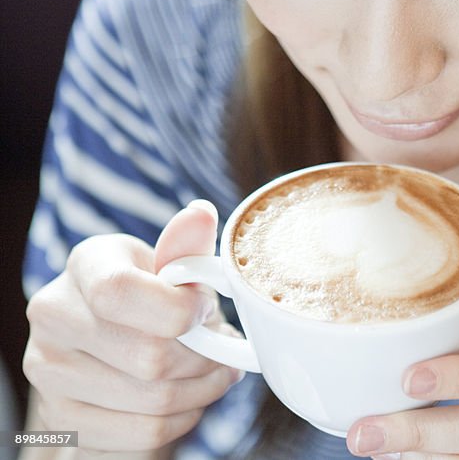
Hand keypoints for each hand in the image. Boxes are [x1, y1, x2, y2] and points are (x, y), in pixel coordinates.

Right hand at [23, 201, 244, 451]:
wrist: (116, 361)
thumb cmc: (155, 306)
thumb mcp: (175, 272)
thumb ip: (188, 249)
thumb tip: (201, 214)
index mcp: (86, 263)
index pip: (119, 292)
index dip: (178, 310)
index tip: (206, 310)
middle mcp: (53, 313)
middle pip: (149, 355)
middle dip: (204, 358)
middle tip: (223, 352)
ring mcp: (48, 368)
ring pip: (152, 398)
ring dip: (201, 390)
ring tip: (213, 374)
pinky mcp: (61, 418)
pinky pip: (144, 431)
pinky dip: (182, 419)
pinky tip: (187, 401)